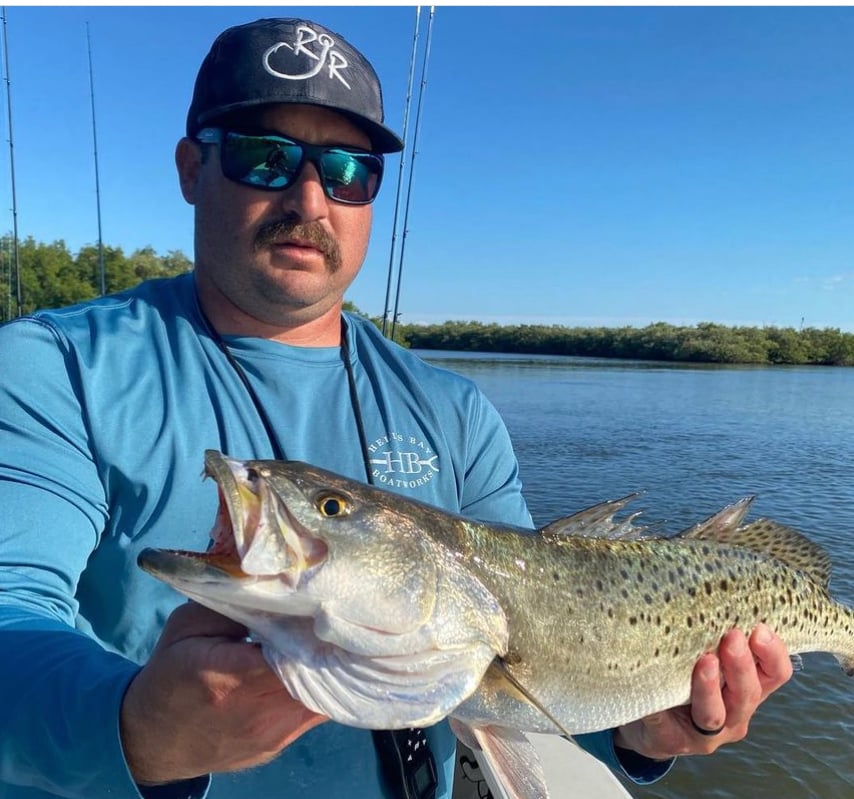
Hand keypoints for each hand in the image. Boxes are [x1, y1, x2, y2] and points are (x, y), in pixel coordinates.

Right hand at [120, 602, 326, 784]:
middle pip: (314, 670)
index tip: (319, 604)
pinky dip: (323, 686)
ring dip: (329, 665)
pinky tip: (319, 665)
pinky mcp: (278, 744)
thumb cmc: (170, 672)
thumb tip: (278, 589)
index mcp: (228, 674)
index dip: (311, 626)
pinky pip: (317, 710)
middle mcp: (254, 709)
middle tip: (330, 615)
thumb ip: (231, 605)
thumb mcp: (187, 625)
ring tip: (327, 638)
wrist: (152, 739)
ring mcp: (270, 733)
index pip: (292, 650)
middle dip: (325, 642)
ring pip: (323, 693)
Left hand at [613, 624, 792, 759]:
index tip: (760, 627)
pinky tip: (658, 689)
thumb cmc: (683, 678)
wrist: (652, 725)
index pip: (775, 673)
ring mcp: (707, 732)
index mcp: (747, 689)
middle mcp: (735, 713)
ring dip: (710, 686)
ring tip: (705, 661)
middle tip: (733, 636)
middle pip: (748, 693)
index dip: (773, 653)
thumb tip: (708, 584)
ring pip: (715, 713)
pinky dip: (664, 704)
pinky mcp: (675, 740)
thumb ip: (713, 634)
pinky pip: (670, 722)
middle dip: (741, 664)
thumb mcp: (705, 655)